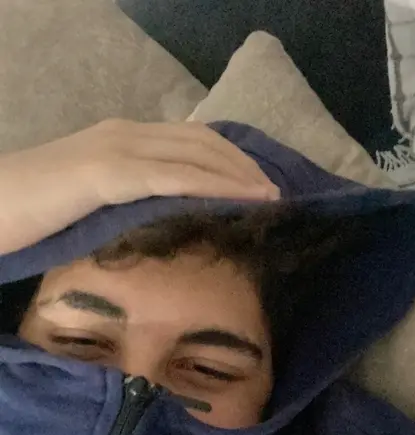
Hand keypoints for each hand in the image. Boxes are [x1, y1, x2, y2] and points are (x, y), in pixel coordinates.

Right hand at [0, 119, 279, 254]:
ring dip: (237, 176)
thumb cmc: (38, 208)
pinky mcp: (108, 174)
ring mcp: (118, 150)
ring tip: (268, 197)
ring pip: (194, 155)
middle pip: (202, 142)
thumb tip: (164, 216)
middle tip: (273, 192)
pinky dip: (211, 187)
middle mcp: (127, 134)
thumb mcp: (94, 197)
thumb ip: (129, 196)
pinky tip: (237, 200)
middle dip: (243, 165)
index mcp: (124, 137)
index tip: (257, 183)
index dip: (230, 158)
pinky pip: (173, 178)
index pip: (191, 139)